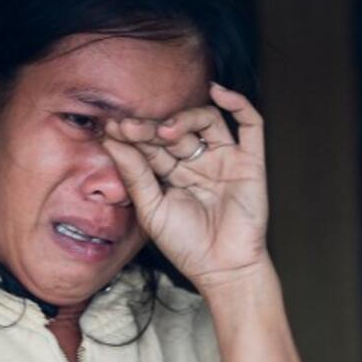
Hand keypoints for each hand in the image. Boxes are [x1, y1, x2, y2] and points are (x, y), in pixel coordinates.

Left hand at [101, 82, 269, 291]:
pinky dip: (238, 104)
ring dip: (186, 118)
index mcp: (171, 173)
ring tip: (167, 129)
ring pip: (206, 122)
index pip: (151, 144)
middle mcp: (197, 161)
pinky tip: (219, 92)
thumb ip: (135, 174)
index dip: (133, 134)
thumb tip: (111, 141)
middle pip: (175, 130)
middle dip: (152, 127)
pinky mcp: (250, 162)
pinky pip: (250, 125)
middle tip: (131, 127)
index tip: (112, 128)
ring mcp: (224, 159)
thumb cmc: (186, 245)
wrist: (222, 269)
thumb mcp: (151, 209)